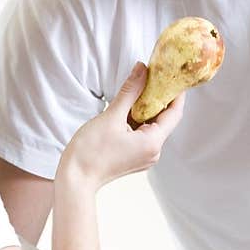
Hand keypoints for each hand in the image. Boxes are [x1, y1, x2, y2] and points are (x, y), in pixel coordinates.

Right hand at [60, 64, 184, 189]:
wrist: (75, 180)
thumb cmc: (90, 152)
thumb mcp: (111, 116)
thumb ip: (130, 92)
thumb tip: (142, 69)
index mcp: (153, 143)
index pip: (174, 113)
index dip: (175, 92)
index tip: (171, 75)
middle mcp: (153, 152)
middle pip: (164, 119)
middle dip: (158, 97)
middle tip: (152, 76)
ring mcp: (144, 156)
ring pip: (151, 126)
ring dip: (146, 108)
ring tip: (137, 89)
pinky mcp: (134, 157)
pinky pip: (142, 134)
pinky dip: (137, 120)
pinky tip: (127, 108)